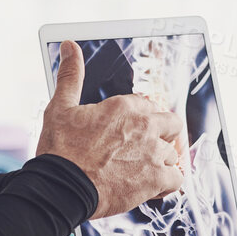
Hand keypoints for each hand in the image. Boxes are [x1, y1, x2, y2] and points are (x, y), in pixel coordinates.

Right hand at [36, 39, 186, 219]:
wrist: (60, 189)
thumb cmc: (59, 152)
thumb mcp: (60, 107)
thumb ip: (70, 75)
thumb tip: (69, 46)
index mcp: (123, 107)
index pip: (147, 105)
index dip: (140, 118)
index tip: (129, 131)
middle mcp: (143, 127)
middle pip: (171, 124)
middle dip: (161, 134)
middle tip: (143, 148)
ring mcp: (152, 154)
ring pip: (172, 154)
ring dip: (160, 162)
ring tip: (140, 171)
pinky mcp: (155, 180)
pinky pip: (177, 179)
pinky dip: (167, 184)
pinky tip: (152, 187)